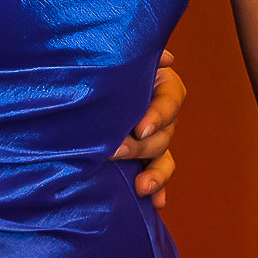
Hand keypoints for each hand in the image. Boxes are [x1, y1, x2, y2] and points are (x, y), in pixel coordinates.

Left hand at [111, 50, 183, 207]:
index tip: (140, 128)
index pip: (170, 101)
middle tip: (113, 151)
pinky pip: (157, 174)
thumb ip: (137, 55)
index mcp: (163, 84)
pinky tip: (156, 204)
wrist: (87, 80)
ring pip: (163, 158)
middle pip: (164, 134)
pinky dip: (158, 190)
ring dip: (154, 174)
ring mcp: (156, 137)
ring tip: (141, 187)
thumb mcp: (119, 54)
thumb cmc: (103, 60)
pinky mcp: (145, 157)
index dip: (158, 116)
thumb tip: (166, 58)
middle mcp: (163, 113)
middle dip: (140, 147)